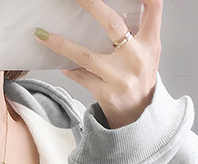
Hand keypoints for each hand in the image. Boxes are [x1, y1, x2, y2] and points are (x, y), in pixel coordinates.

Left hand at [35, 0, 162, 128]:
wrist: (139, 117)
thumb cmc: (139, 80)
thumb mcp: (147, 53)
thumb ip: (137, 32)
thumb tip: (104, 12)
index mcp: (150, 43)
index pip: (154, 7)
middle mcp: (136, 58)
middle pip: (113, 24)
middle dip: (92, 5)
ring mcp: (120, 77)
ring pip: (86, 55)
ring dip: (61, 44)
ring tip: (43, 35)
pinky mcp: (106, 93)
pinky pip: (80, 76)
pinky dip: (68, 68)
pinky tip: (59, 63)